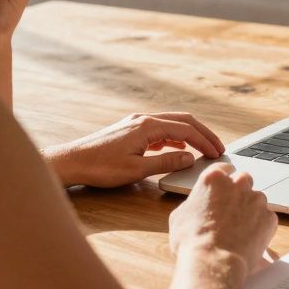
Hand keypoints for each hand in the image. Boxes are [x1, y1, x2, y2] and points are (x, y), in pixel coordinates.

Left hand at [43, 112, 225, 187]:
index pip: (186, 129)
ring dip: (188, 135)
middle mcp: (142, 119)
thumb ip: (166, 163)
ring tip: (202, 149)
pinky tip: (176, 149)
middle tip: (217, 147)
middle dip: (202, 133)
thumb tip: (189, 159)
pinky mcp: (128, 130)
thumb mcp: (137, 170)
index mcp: (147, 126)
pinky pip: (158, 129)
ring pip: (170, 123)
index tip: (217, 152)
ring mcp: (134, 122)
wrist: (71, 162)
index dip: (205, 141)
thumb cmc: (100, 167)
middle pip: (181, 120)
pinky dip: (173, 137)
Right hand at [169, 163, 277, 274]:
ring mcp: (256, 200)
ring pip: (257, 199)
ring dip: (250, 209)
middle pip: (243, 180)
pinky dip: (260, 226)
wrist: (214, 262)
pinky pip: (266, 218)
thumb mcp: (180, 216)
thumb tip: (197, 205)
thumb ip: (193, 203)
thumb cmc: (192, 241)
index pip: (223, 168)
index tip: (224, 188)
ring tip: (239, 229)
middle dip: (239, 192)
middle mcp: (237, 184)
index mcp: (213, 179)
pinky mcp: (269, 217)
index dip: (223, 179)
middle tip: (231, 210)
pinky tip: (249, 239)